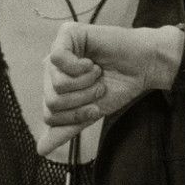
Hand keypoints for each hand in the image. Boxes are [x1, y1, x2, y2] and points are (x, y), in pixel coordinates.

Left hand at [38, 23, 180, 155]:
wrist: (143, 68)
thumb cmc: (118, 86)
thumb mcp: (89, 113)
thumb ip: (65, 130)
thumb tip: (40, 151)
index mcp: (54, 86)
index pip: (50, 115)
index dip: (76, 116)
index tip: (96, 108)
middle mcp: (52, 68)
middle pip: (51, 100)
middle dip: (82, 100)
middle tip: (99, 87)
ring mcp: (58, 49)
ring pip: (56, 82)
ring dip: (85, 84)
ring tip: (98, 74)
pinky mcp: (67, 34)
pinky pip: (57, 58)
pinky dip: (80, 67)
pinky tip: (92, 62)